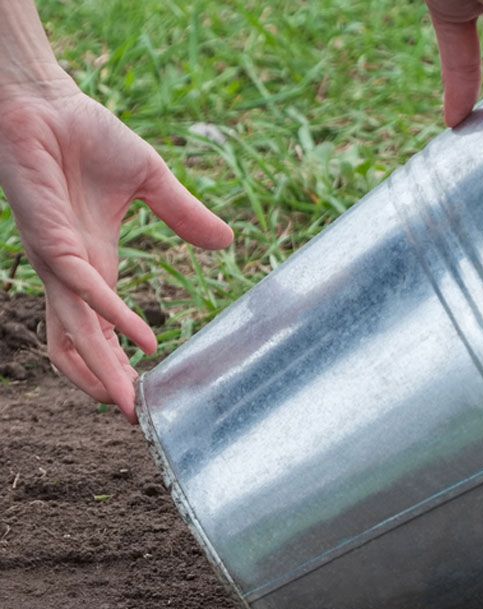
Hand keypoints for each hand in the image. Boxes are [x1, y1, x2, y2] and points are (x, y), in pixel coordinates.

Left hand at [0, 80, 232, 421]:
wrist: (39, 101)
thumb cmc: (83, 133)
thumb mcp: (151, 181)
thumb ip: (185, 216)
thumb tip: (226, 242)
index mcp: (93, 263)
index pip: (99, 328)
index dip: (116, 363)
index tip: (143, 394)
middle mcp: (72, 273)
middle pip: (82, 345)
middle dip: (106, 384)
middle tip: (136, 418)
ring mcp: (59, 262)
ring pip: (77, 333)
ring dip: (102, 370)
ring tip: (129, 403)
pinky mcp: (52, 243)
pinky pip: (85, 291)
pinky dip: (114, 319)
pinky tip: (143, 341)